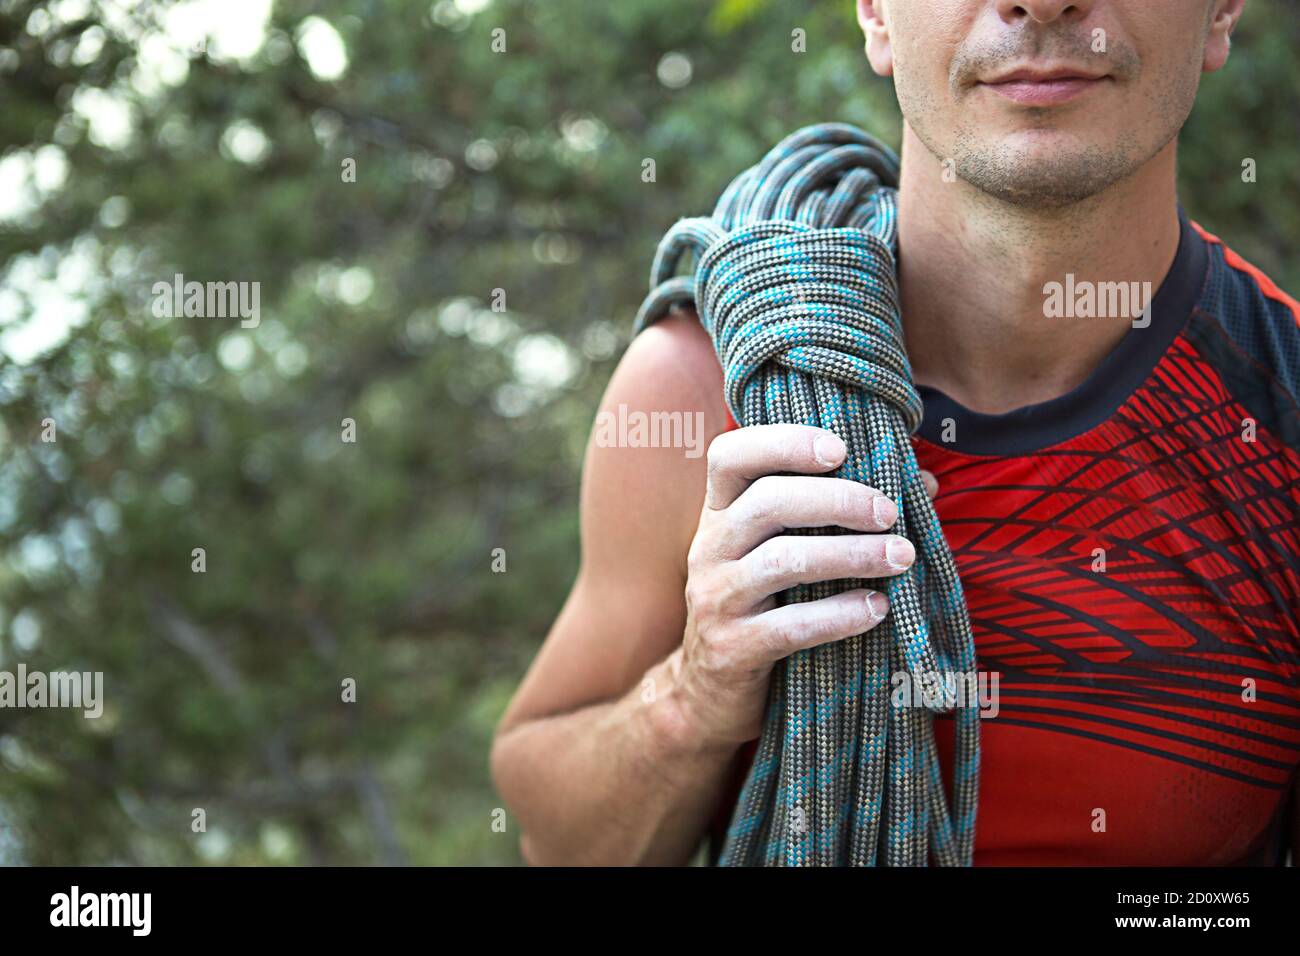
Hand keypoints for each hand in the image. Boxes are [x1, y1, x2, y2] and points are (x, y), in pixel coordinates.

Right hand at [664, 424, 935, 750]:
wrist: (707, 691)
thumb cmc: (763, 605)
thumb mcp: (782, 551)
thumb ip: (838, 512)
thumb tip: (925, 482)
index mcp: (719, 512)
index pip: (730, 454)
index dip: (782, 442)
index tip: (839, 449)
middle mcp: (709, 547)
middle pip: (767, 501)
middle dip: (837, 500)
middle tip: (890, 512)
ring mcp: (716, 598)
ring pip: (783, 560)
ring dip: (850, 554)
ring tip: (901, 556)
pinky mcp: (732, 649)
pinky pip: (790, 626)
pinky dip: (839, 614)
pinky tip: (877, 608)